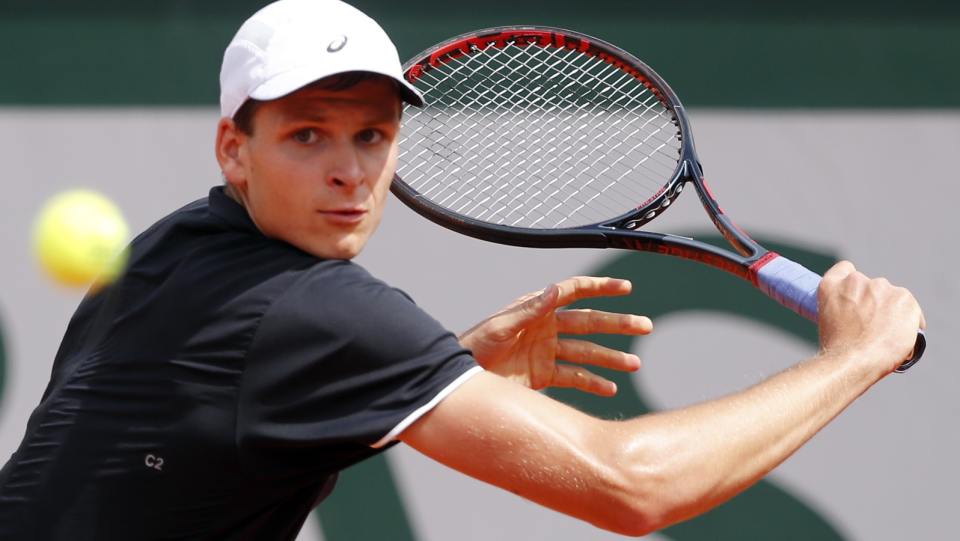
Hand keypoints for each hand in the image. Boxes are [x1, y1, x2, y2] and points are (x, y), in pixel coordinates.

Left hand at [458, 276, 652, 395]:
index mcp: (537, 309)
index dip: (600, 288)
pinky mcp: (543, 376)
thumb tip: (554, 289)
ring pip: (587, 353)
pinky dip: (592, 383)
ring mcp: (547, 352)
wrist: (461, 377)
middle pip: (589, 323)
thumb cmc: (474, 345)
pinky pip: (574, 378)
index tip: (625, 287)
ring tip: (635, 364)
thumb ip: (529, 310)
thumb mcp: (500, 327)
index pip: (574, 292)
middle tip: (646, 325)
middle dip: (618, 324)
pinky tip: (611, 389)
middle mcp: (547, 328)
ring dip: (611, 358)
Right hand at [817, 261, 924, 373]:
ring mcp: (881, 288)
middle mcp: (856, 281)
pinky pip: (911, 310)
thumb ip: (842, 308)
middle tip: (874, 327)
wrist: (854, 361)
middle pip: (873, 287)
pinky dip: (911, 322)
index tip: (857, 300)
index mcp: (832, 285)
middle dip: (876, 303)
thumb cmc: (838, 350)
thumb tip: (857, 316)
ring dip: (893, 312)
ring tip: (887, 336)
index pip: (845, 270)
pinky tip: (903, 337)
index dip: (853, 285)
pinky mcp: (904, 298)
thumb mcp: (828, 321)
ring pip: (893, 298)